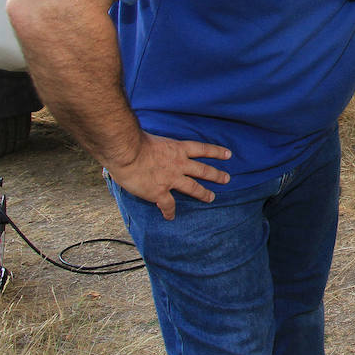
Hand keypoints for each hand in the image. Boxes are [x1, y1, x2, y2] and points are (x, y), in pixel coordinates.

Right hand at [104, 132, 230, 220]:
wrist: (126, 151)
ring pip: (193, 187)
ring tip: (211, 198)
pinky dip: (169, 212)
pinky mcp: (159, 192)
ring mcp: (171, 178)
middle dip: (216, 175)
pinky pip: (168, 205)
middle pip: (203, 170)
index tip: (228, 154)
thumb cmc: (133, 140)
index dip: (216, 152)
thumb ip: (155, 145)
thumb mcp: (152, 137)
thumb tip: (146, 144)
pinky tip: (170, 217)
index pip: (202, 149)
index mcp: (177, 148)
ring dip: (203, 193)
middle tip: (227, 179)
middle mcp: (179, 164)